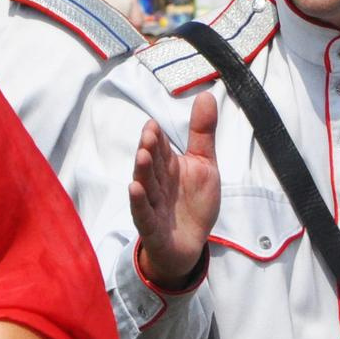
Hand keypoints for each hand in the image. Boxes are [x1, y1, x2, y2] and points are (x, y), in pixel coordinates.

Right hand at [129, 92, 219, 289]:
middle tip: (149, 134)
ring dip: (142, 171)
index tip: (154, 125)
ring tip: (142, 155)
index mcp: (167, 166)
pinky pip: (143, 213)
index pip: (160, 148)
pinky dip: (138, 202)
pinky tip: (134, 189)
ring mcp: (152, 205)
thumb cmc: (193, 203)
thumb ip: (202, 133)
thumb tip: (205, 94)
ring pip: (145, 186)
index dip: (157, 138)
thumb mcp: (204, 165)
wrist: (190, 244)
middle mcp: (156, 183)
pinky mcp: (152, 227)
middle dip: (149, 150)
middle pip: (151, 164)